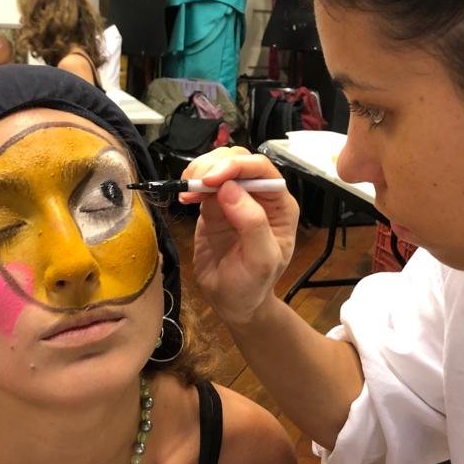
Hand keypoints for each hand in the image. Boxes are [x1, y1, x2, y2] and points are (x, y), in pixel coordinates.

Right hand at [180, 147, 298, 326]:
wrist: (232, 302)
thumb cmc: (254, 284)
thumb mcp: (260, 260)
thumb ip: (252, 224)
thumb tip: (229, 189)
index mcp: (279, 205)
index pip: (261, 170)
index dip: (236, 166)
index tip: (212, 179)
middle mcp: (259, 196)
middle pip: (238, 161)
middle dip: (215, 165)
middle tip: (194, 183)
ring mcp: (235, 199)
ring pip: (218, 166)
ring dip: (200, 171)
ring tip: (187, 190)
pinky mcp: (214, 207)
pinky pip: (203, 183)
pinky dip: (190, 183)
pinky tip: (184, 198)